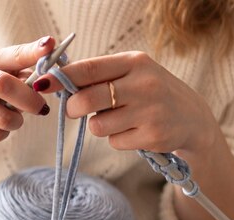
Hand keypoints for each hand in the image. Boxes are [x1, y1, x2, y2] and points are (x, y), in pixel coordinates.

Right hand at [0, 36, 54, 143]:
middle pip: (3, 85)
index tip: (50, 45)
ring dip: (17, 122)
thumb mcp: (15, 79)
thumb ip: (29, 77)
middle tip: (42, 108)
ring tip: (14, 119)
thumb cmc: (1, 94)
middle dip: (28, 100)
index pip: (15, 55)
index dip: (33, 51)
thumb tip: (44, 81)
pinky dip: (4, 134)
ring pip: (3, 118)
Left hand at [33, 51, 218, 156]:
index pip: (89, 68)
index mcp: (134, 63)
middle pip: (87, 99)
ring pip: (97, 125)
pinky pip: (114, 141)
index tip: (42, 84)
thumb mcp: (132, 74)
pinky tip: (134, 131)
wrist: (192, 118)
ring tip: (118, 119)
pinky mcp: (153, 136)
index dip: (61, 78)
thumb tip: (56, 82)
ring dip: (99, 125)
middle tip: (77, 109)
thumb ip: (99, 77)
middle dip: (74, 108)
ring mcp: (150, 111)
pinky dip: (117, 139)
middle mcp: (144, 84)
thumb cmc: (151, 93)